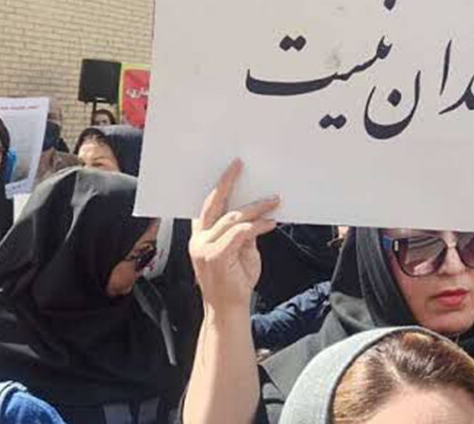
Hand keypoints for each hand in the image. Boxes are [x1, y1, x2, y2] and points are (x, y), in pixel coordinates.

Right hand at [190, 159, 279, 311]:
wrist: (230, 308)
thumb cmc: (236, 281)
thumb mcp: (242, 251)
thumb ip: (244, 233)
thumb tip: (256, 213)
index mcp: (201, 236)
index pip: (208, 205)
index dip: (220, 186)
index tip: (233, 169)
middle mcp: (199, 239)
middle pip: (213, 203)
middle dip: (227, 181)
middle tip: (240, 165)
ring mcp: (205, 247)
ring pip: (233, 217)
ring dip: (257, 207)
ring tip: (274, 200)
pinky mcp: (216, 256)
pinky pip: (241, 232)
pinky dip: (258, 225)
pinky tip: (272, 223)